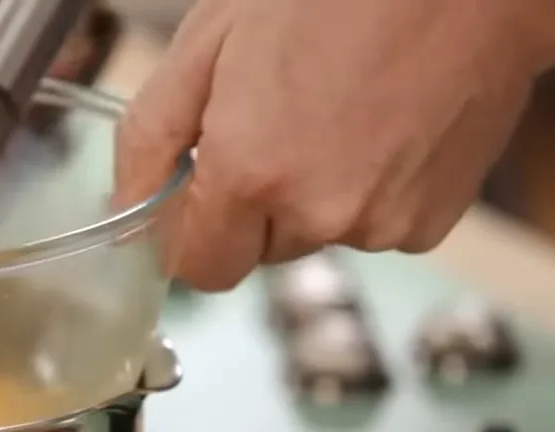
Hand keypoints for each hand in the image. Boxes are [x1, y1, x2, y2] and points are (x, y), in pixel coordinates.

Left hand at [114, 0, 539, 290]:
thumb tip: (124, 209)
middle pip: (254, 252)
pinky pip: (373, 225)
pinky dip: (369, 190)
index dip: (192, 230)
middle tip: (278, 121)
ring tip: (339, 111)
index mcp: (249, 174)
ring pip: (314, 236)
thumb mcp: (208, 42)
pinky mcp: (429, 225)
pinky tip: (382, 126)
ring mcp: (380, 225)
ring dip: (313, 193)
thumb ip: (151, 138)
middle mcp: (315, 214)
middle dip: (251, 205)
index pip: (197, 267)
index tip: (200, 191)